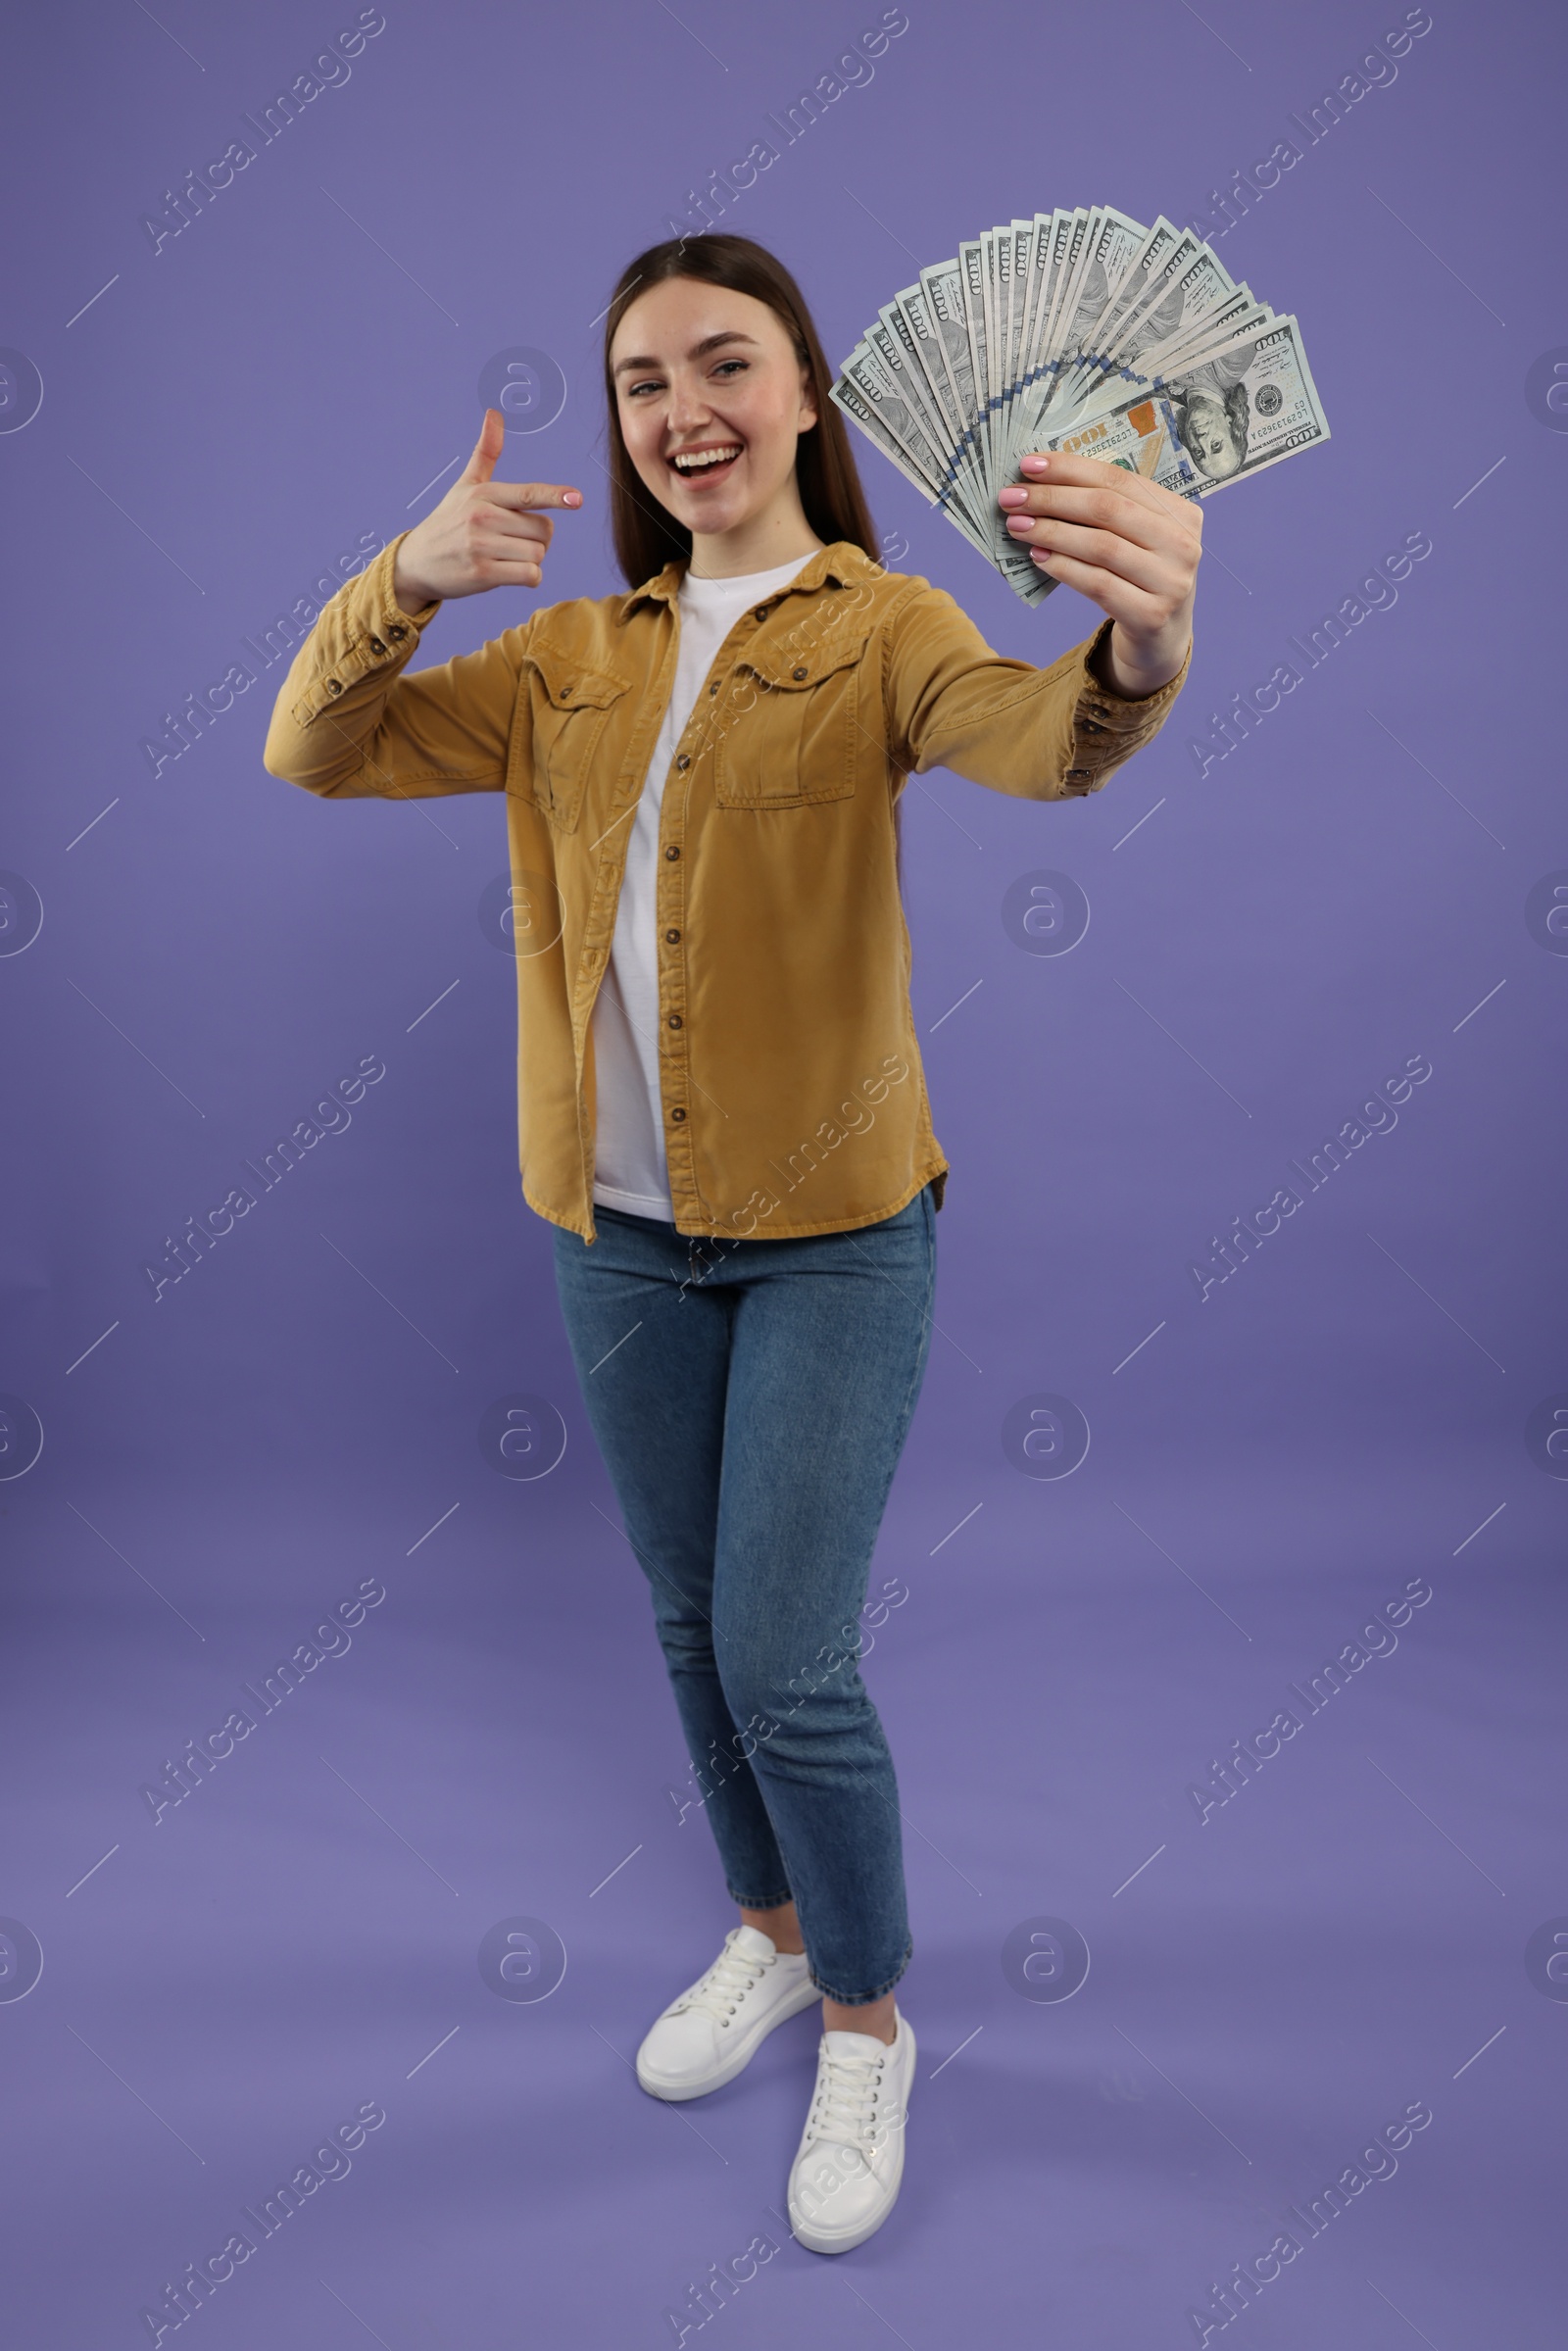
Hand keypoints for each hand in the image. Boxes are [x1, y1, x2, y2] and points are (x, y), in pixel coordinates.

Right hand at [392, 408, 580, 609]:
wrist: (417, 562)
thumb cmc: (448, 521)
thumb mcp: (465, 485)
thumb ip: (486, 452)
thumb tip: (494, 412)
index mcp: (484, 493)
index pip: (528, 493)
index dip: (556, 496)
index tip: (577, 499)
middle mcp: (483, 517)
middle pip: (544, 530)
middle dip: (536, 538)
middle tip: (510, 541)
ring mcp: (482, 546)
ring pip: (538, 554)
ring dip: (531, 560)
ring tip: (504, 557)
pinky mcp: (483, 573)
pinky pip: (530, 576)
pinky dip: (528, 578)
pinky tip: (508, 573)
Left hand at [998, 449, 1200, 695]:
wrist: (1160, 637)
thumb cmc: (1138, 576)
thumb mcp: (1135, 538)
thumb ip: (1106, 509)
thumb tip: (1040, 482)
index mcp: (1181, 513)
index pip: (1119, 479)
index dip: (1070, 469)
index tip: (1027, 465)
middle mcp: (1183, 545)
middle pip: (1108, 509)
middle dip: (1053, 499)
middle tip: (1012, 498)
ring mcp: (1171, 582)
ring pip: (1101, 546)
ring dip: (1052, 532)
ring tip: (1017, 527)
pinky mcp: (1151, 615)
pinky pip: (1098, 584)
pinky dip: (1063, 568)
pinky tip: (1038, 557)